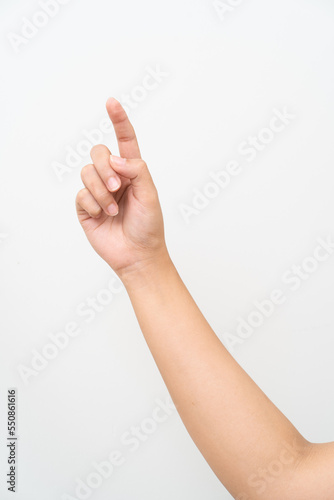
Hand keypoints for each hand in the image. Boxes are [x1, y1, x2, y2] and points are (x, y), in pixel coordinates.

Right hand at [76, 98, 167, 279]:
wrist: (137, 255)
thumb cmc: (149, 227)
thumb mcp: (150, 194)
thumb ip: (137, 170)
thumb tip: (115, 158)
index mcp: (132, 171)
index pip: (124, 141)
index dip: (118, 121)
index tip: (111, 102)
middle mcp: (114, 178)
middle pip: (98, 153)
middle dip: (105, 168)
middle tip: (118, 188)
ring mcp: (98, 192)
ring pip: (87, 172)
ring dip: (101, 191)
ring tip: (113, 209)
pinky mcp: (86, 207)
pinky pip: (81, 194)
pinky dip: (93, 204)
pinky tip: (103, 216)